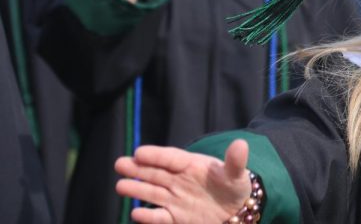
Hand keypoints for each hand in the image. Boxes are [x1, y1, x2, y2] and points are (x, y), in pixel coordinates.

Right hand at [115, 139, 251, 223]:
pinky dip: (149, 217)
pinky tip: (136, 214)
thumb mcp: (237, 173)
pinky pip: (160, 217)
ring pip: (153, 193)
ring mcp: (176, 199)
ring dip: (137, 190)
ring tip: (120, 186)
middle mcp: (179, 180)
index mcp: (192, 165)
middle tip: (120, 164)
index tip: (139, 152)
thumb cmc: (235, 187)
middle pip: (156, 173)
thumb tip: (241, 144)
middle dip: (138, 169)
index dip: (156, 155)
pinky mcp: (175, 217)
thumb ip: (236, 161)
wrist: (236, 211)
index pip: (171, 157)